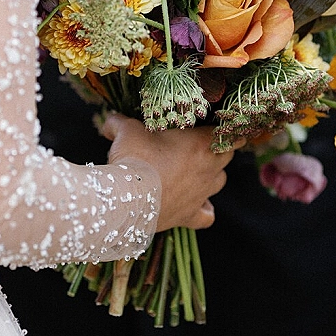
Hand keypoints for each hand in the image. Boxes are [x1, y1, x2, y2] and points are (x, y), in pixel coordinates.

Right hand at [103, 112, 240, 230]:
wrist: (127, 199)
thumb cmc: (134, 158)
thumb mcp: (126, 130)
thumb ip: (119, 122)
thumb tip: (109, 120)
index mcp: (201, 143)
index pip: (227, 132)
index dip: (223, 128)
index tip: (214, 124)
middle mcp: (208, 168)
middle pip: (227, 155)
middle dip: (217, 148)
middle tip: (196, 143)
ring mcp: (202, 193)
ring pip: (220, 181)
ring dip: (211, 174)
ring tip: (193, 169)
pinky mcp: (190, 215)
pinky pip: (208, 215)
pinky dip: (205, 209)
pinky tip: (196, 203)